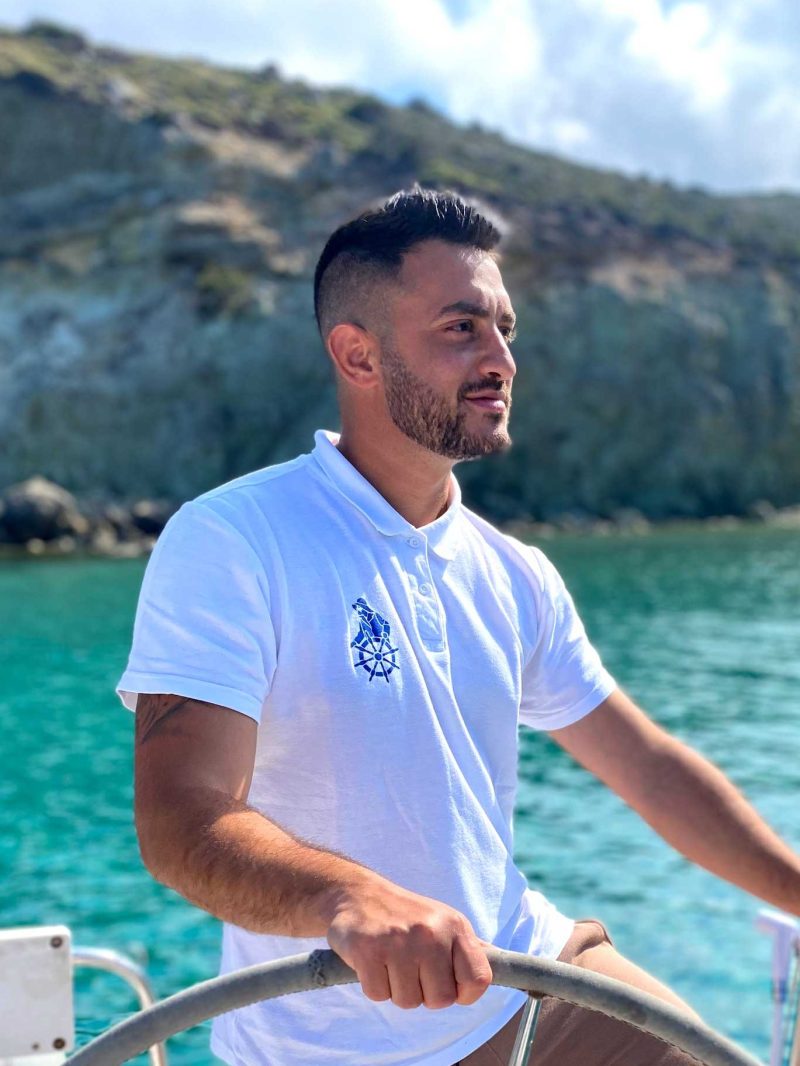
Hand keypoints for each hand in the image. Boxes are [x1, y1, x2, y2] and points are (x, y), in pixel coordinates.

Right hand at [325, 875, 491, 1009]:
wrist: (358, 894)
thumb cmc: (406, 915)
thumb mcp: (444, 922)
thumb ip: (468, 948)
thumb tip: (501, 964)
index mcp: (455, 926)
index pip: (479, 980)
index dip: (463, 992)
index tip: (447, 982)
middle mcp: (430, 932)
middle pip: (440, 1000)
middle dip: (424, 992)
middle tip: (410, 968)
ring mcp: (398, 941)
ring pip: (408, 1002)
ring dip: (396, 989)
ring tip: (390, 961)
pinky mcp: (368, 950)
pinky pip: (378, 995)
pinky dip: (373, 985)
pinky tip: (373, 961)